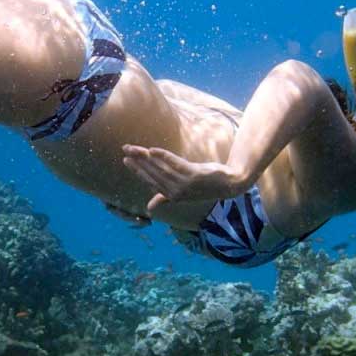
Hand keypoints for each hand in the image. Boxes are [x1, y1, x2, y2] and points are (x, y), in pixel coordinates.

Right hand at [121, 144, 245, 212]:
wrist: (229, 184)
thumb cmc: (205, 186)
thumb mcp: (184, 193)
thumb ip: (165, 197)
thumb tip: (149, 207)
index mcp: (172, 195)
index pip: (150, 181)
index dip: (138, 170)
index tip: (126, 160)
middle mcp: (176, 192)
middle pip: (152, 174)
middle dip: (138, 161)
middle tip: (126, 149)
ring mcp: (185, 184)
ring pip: (161, 168)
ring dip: (146, 157)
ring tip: (136, 148)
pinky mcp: (193, 175)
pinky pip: (175, 164)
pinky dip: (163, 157)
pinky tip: (153, 150)